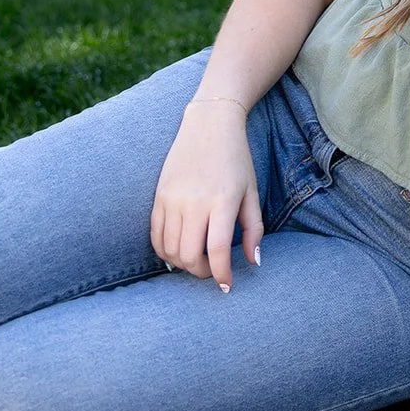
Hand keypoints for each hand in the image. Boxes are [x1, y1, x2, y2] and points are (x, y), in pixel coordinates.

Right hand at [151, 100, 263, 291]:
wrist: (208, 125)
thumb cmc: (236, 160)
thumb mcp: (251, 191)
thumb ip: (253, 229)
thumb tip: (252, 262)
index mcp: (222, 201)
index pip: (216, 250)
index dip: (221, 274)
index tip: (227, 285)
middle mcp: (194, 202)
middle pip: (189, 255)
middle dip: (202, 272)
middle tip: (213, 270)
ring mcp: (172, 199)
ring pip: (169, 250)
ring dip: (182, 264)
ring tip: (197, 260)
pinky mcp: (158, 196)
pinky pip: (155, 236)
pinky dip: (165, 251)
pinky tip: (178, 251)